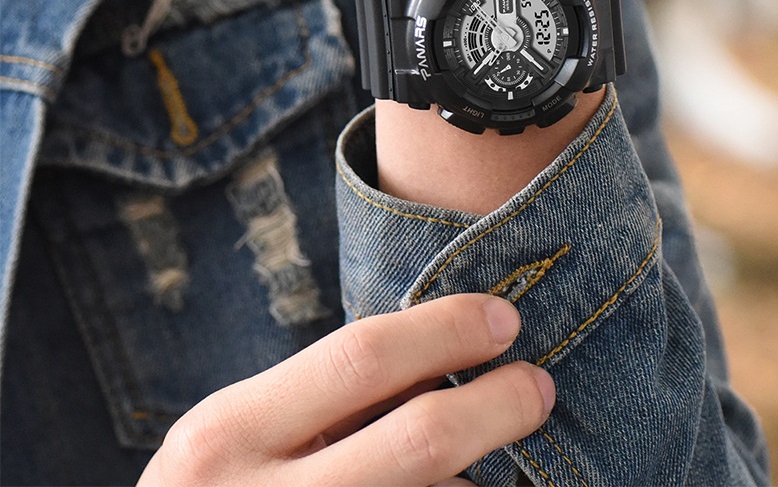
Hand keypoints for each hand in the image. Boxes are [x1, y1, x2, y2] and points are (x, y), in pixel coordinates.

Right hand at [137, 294, 552, 486]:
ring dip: (483, 480)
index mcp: (228, 436)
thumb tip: (445, 355)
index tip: (504, 317)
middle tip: (538, 386)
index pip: (364, 356)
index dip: (448, 329)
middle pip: (420, 441)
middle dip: (497, 406)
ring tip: (506, 453)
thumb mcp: (238, 436)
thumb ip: (322, 398)